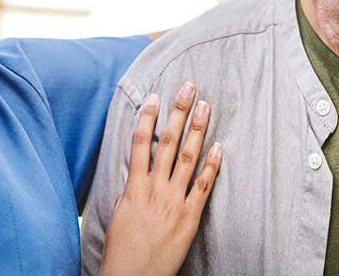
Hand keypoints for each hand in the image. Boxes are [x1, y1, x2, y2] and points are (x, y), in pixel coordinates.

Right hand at [98, 82, 221, 275]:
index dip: (148, 116)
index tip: (155, 96)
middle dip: (179, 112)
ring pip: (187, 158)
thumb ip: (132, 188)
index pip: (141, 142)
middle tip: (189, 88)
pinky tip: (219, 147)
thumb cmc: (122, 249)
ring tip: (205, 107)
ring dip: (197, 130)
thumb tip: (139, 171)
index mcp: (134, 186)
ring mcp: (173, 201)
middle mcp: (154, 188)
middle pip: (167, 141)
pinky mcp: (189, 217)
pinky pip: (203, 186)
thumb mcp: (120, 212)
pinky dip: (212, 166)